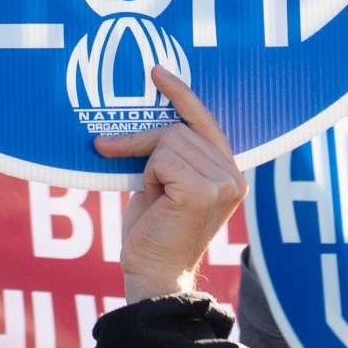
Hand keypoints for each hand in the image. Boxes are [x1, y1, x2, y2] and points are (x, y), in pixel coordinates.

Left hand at [93, 67, 243, 302]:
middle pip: (178, 129)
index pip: (205, 121)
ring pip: (167, 141)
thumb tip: (149, 118)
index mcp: (229, 172)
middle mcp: (234, 175)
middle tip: (113, 155)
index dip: (181, 94)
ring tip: (155, 198)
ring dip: (148, 166)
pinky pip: (161, 158)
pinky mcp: (204, 190)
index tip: (156, 72)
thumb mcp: (165, 183)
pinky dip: (148, 177)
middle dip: (142, 143)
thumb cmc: (154, 231)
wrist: (153, 274)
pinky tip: (155, 203)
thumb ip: (171, 154)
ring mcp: (223, 182)